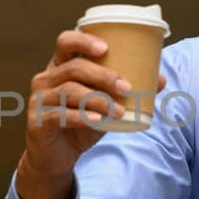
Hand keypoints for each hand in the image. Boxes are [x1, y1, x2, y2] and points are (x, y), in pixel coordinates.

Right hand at [16, 29, 166, 198]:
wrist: (55, 158)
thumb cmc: (80, 124)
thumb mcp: (104, 106)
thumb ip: (124, 93)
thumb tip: (160, 80)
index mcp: (60, 67)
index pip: (66, 42)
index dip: (84, 40)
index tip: (106, 48)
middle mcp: (46, 79)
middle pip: (74, 68)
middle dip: (103, 75)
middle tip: (126, 87)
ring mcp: (39, 100)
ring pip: (69, 91)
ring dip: (98, 100)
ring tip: (119, 111)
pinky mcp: (38, 121)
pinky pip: (62, 115)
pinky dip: (83, 117)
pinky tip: (99, 121)